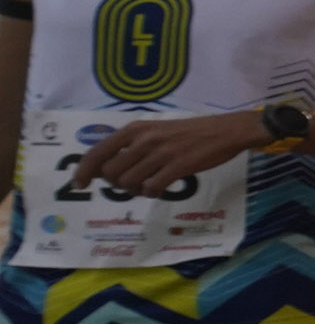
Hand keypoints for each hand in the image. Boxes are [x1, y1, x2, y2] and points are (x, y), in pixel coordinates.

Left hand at [75, 113, 266, 196]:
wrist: (226, 130)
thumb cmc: (190, 132)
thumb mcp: (156, 130)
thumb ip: (132, 145)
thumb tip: (108, 168)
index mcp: (136, 129)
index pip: (97, 152)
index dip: (83, 171)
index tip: (79, 185)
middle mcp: (144, 140)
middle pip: (111, 173)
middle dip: (116, 184)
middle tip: (129, 184)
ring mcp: (161, 153)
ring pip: (129, 183)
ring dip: (134, 190)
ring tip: (147, 186)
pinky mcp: (179, 166)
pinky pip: (152, 188)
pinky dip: (152, 193)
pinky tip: (160, 188)